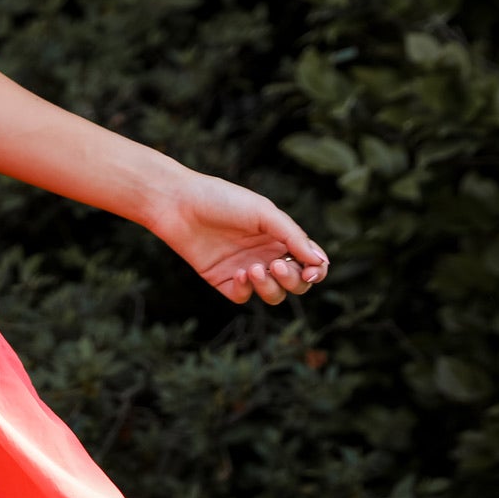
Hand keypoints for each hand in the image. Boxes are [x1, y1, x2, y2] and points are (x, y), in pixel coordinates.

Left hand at [148, 170, 328, 304]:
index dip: (316, 271)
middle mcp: (266, 255)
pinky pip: (243, 297)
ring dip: (271, 288)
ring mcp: (245, 269)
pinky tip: (238, 273)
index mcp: (280, 237)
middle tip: (276, 265)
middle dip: (292, 280)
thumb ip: (293, 237)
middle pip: (295, 284)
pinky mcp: (223, 280)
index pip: (310, 262)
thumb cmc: (221, 200)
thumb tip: (320, 262)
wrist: (178, 203)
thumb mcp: (263, 212)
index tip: (310, 271)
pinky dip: (246, 290)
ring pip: (273, 295)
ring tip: (254, 269)